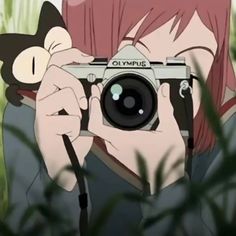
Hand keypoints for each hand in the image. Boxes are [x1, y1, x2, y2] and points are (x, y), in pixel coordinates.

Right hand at [35, 48, 93, 190]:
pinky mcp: (43, 125)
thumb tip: (97, 86)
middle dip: (74, 84)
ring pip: (63, 94)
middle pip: (55, 72)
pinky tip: (71, 134)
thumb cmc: (74, 134)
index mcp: (54, 92)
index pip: (55, 64)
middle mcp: (45, 98)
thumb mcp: (85, 114)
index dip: (69, 54)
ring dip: (77, 110)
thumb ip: (88, 99)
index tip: (87, 57)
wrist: (66, 159)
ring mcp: (42, 111)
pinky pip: (68, 118)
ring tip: (76, 122)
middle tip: (83, 102)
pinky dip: (75, 128)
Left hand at [88, 83, 184, 193]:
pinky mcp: (118, 153)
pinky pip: (105, 136)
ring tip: (103, 99)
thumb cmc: (168, 158)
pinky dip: (104, 122)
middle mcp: (117, 146)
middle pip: (96, 124)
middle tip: (99, 90)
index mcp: (126, 140)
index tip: (96, 94)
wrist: (166, 178)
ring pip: (100, 130)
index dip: (93, 108)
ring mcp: (116, 151)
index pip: (97, 125)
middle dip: (96, 105)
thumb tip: (164, 90)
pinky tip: (111, 114)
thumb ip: (165, 107)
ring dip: (99, 113)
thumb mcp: (169, 130)